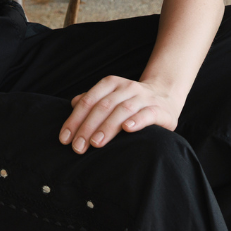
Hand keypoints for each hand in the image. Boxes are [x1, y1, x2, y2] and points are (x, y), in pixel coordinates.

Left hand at [58, 75, 183, 153]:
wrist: (165, 95)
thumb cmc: (131, 101)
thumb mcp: (111, 97)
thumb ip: (93, 100)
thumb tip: (73, 104)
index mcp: (111, 83)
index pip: (89, 101)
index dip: (75, 119)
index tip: (65, 138)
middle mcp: (127, 87)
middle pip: (103, 106)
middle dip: (88, 127)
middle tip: (78, 147)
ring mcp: (144, 97)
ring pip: (122, 110)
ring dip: (107, 127)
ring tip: (96, 143)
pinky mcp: (159, 109)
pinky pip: (147, 114)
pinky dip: (136, 121)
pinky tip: (127, 129)